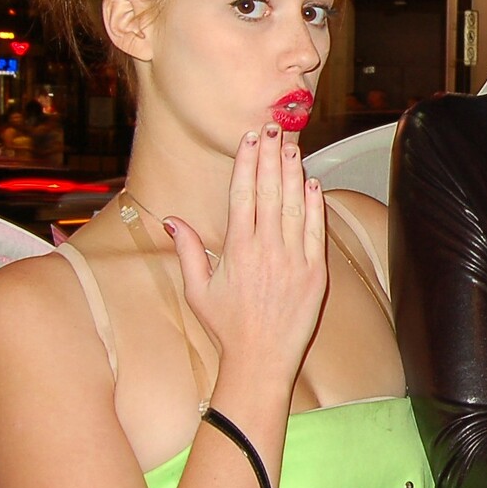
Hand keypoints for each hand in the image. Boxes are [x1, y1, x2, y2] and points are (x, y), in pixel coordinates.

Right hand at [166, 125, 326, 391]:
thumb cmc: (227, 326)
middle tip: (274, 128)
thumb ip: (188, 250)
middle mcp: (266, 249)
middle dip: (271, 157)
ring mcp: (293, 259)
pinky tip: (313, 183)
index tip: (249, 140)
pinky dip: (315, 205)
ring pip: (294, 205)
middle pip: (270, 192)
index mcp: (237, 250)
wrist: (262, 359)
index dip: (247, 163)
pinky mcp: (315, 271)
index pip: (243, 195)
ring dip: (293, 173)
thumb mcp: (197, 290)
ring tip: (293, 146)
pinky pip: (315, 231)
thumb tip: (171, 220)